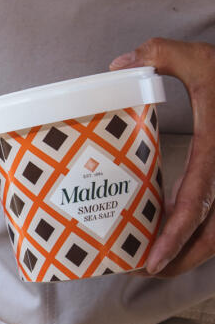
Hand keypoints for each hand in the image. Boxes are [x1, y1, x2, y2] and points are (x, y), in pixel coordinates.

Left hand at [110, 38, 214, 276]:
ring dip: (193, 252)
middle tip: (148, 270)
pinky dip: (204, 232)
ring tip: (159, 261)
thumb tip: (119, 65)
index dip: (174, 237)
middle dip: (182, 260)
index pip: (197, 206)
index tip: (150, 261)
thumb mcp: (204, 57)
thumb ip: (162, 54)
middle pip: (213, 236)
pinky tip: (178, 232)